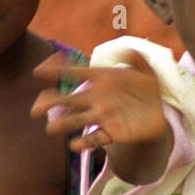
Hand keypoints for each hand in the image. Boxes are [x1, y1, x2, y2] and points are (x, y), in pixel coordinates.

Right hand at [31, 50, 168, 154]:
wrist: (159, 114)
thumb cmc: (147, 89)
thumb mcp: (146, 71)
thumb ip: (136, 58)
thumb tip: (124, 49)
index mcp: (102, 79)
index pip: (76, 73)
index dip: (57, 71)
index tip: (38, 73)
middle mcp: (97, 98)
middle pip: (68, 99)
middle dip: (50, 103)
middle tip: (36, 110)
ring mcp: (102, 116)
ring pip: (77, 120)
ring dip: (64, 124)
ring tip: (52, 128)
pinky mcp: (111, 133)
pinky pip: (96, 138)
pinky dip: (85, 142)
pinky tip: (75, 145)